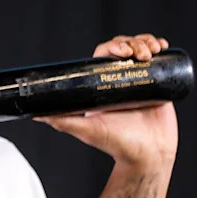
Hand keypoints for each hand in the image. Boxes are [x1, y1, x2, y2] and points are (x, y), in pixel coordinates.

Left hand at [35, 34, 178, 168]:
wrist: (148, 155)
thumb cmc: (115, 144)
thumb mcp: (85, 129)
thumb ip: (62, 120)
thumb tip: (34, 113)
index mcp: (100, 85)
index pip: (102, 55)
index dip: (112, 47)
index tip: (121, 51)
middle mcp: (118, 80)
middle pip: (122, 48)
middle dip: (132, 43)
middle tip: (137, 54)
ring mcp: (138, 80)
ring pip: (140, 49)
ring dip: (145, 42)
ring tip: (152, 53)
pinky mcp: (157, 83)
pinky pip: (158, 58)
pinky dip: (158, 46)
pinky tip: (162, 47)